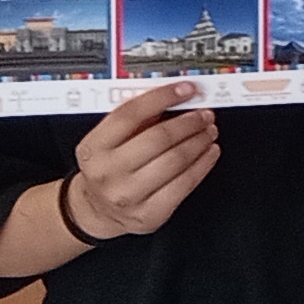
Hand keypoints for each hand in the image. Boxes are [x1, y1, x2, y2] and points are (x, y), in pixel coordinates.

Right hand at [73, 79, 218, 237]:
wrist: (97, 209)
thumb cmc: (110, 168)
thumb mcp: (109, 141)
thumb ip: (137, 119)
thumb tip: (176, 96)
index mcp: (93, 147)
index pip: (130, 114)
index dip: (162, 97)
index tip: (187, 89)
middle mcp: (107, 172)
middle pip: (158, 138)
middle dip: (189, 122)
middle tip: (205, 114)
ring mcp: (128, 195)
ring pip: (175, 161)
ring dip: (200, 141)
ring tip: (210, 131)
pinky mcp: (149, 214)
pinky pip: (185, 184)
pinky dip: (203, 164)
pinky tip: (210, 152)